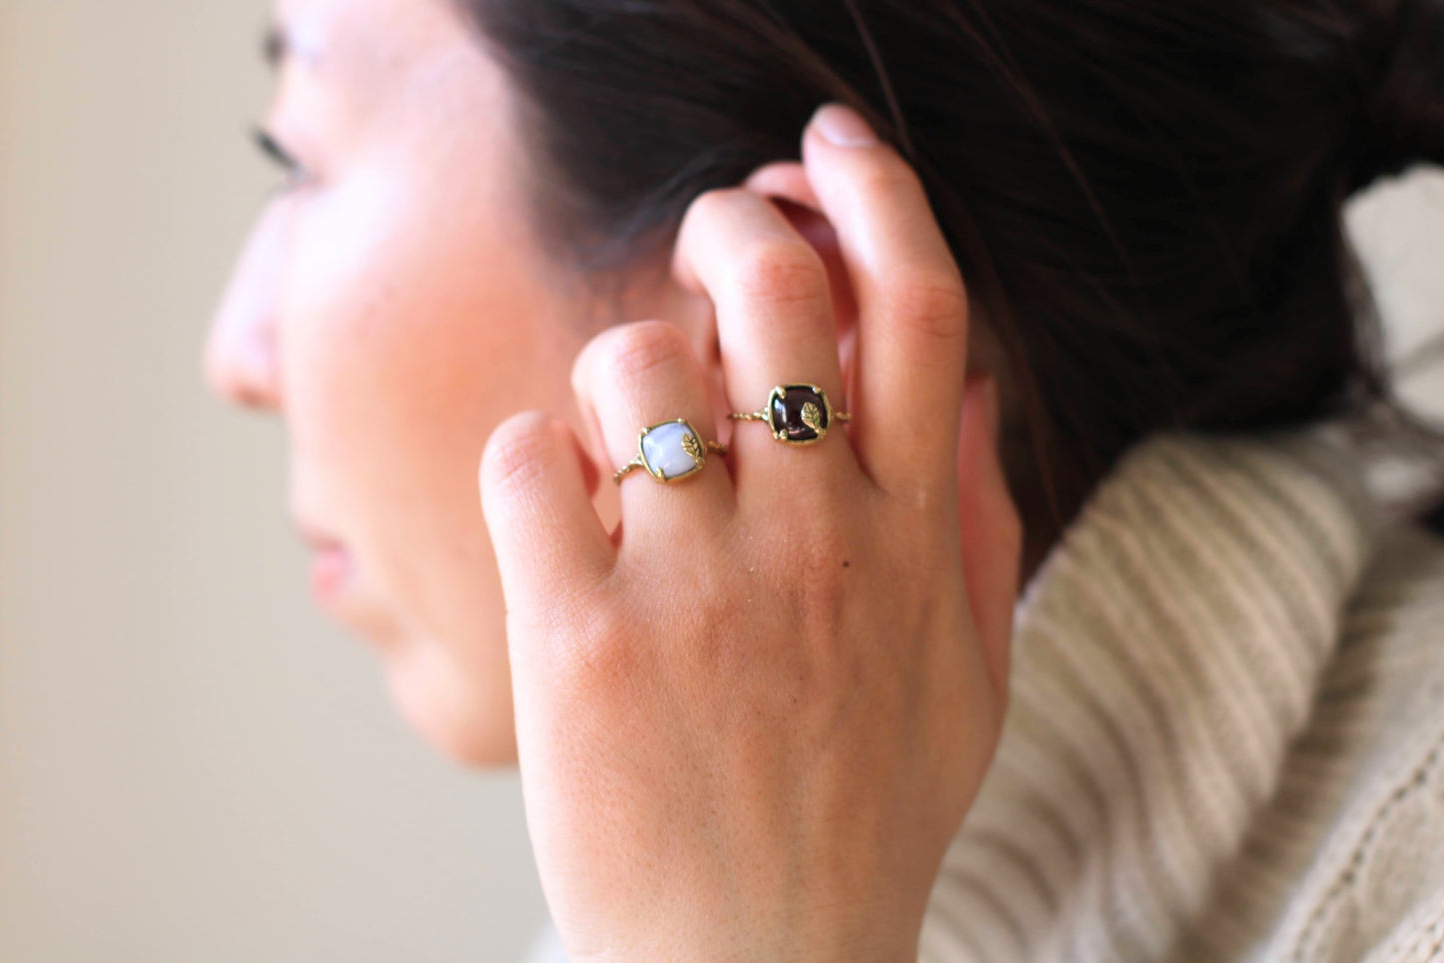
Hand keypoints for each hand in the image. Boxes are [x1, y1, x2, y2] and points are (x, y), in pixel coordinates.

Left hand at [479, 103, 1022, 962]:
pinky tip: (560, 515)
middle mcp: (811, 540)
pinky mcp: (580, 636)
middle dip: (730, 229)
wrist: (757, 962)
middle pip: (772, 292)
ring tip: (625, 448)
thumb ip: (975, 521)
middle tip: (709, 250)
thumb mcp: (971, 675)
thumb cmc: (862, 816)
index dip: (880, 196)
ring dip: (618, 373)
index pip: (919, 312)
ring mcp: (691, 584)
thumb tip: (966, 386)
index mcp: (906, 538)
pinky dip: (533, 461)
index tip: (829, 149)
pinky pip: (529, 461)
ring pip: (633, 362)